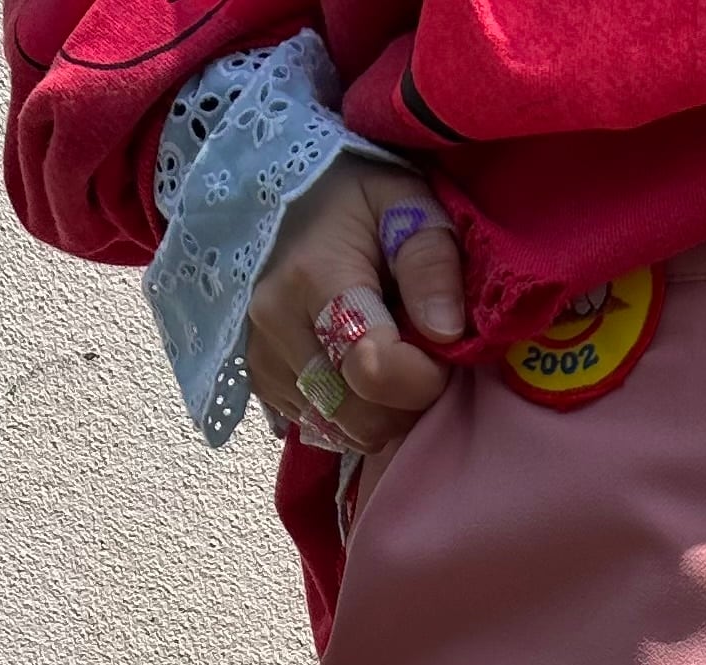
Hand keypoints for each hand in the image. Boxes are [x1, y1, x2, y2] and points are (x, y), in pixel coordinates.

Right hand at [247, 159, 467, 454]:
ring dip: (381, 411)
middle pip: (359, 416)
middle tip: (420, 355)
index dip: (422, 377)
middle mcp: (275, 328)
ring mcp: (260, 361)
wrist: (276, 194)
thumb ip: (431, 261)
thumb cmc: (350, 194)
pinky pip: (319, 428)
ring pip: (340, 430)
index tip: (440, 350)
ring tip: (388, 356)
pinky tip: (357, 369)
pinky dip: (352, 413)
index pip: (373, 371)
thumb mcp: (403, 202)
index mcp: (313, 278)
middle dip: (406, 401)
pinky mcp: (258, 383)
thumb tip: (446, 332)